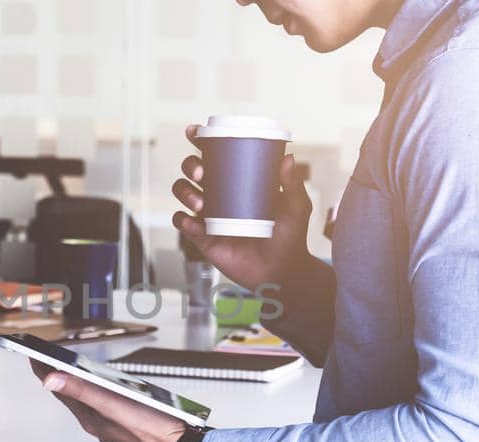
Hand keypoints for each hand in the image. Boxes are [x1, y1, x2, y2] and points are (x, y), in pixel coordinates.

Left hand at [30, 361, 194, 441]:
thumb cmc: (151, 432)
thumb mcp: (113, 406)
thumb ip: (83, 391)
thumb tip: (50, 380)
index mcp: (91, 419)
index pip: (60, 390)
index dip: (44, 371)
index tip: (31, 355)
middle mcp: (98, 423)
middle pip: (71, 396)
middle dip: (57, 377)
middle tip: (44, 361)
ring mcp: (112, 426)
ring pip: (88, 402)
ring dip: (76, 386)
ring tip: (68, 373)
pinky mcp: (128, 426)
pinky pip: (105, 406)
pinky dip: (97, 394)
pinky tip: (104, 390)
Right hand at [172, 124, 318, 291]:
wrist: (281, 272)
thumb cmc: (290, 237)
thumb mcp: (296, 208)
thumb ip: (292, 185)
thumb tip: (288, 157)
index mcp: (238, 180)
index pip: (215, 155)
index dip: (200, 140)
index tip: (194, 131)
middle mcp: (219, 193)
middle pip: (192, 170)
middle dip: (190, 166)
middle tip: (202, 174)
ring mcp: (208, 214)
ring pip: (182, 192)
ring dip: (184, 192)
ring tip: (200, 205)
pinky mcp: (202, 236)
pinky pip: (182, 223)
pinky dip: (182, 220)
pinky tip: (194, 224)